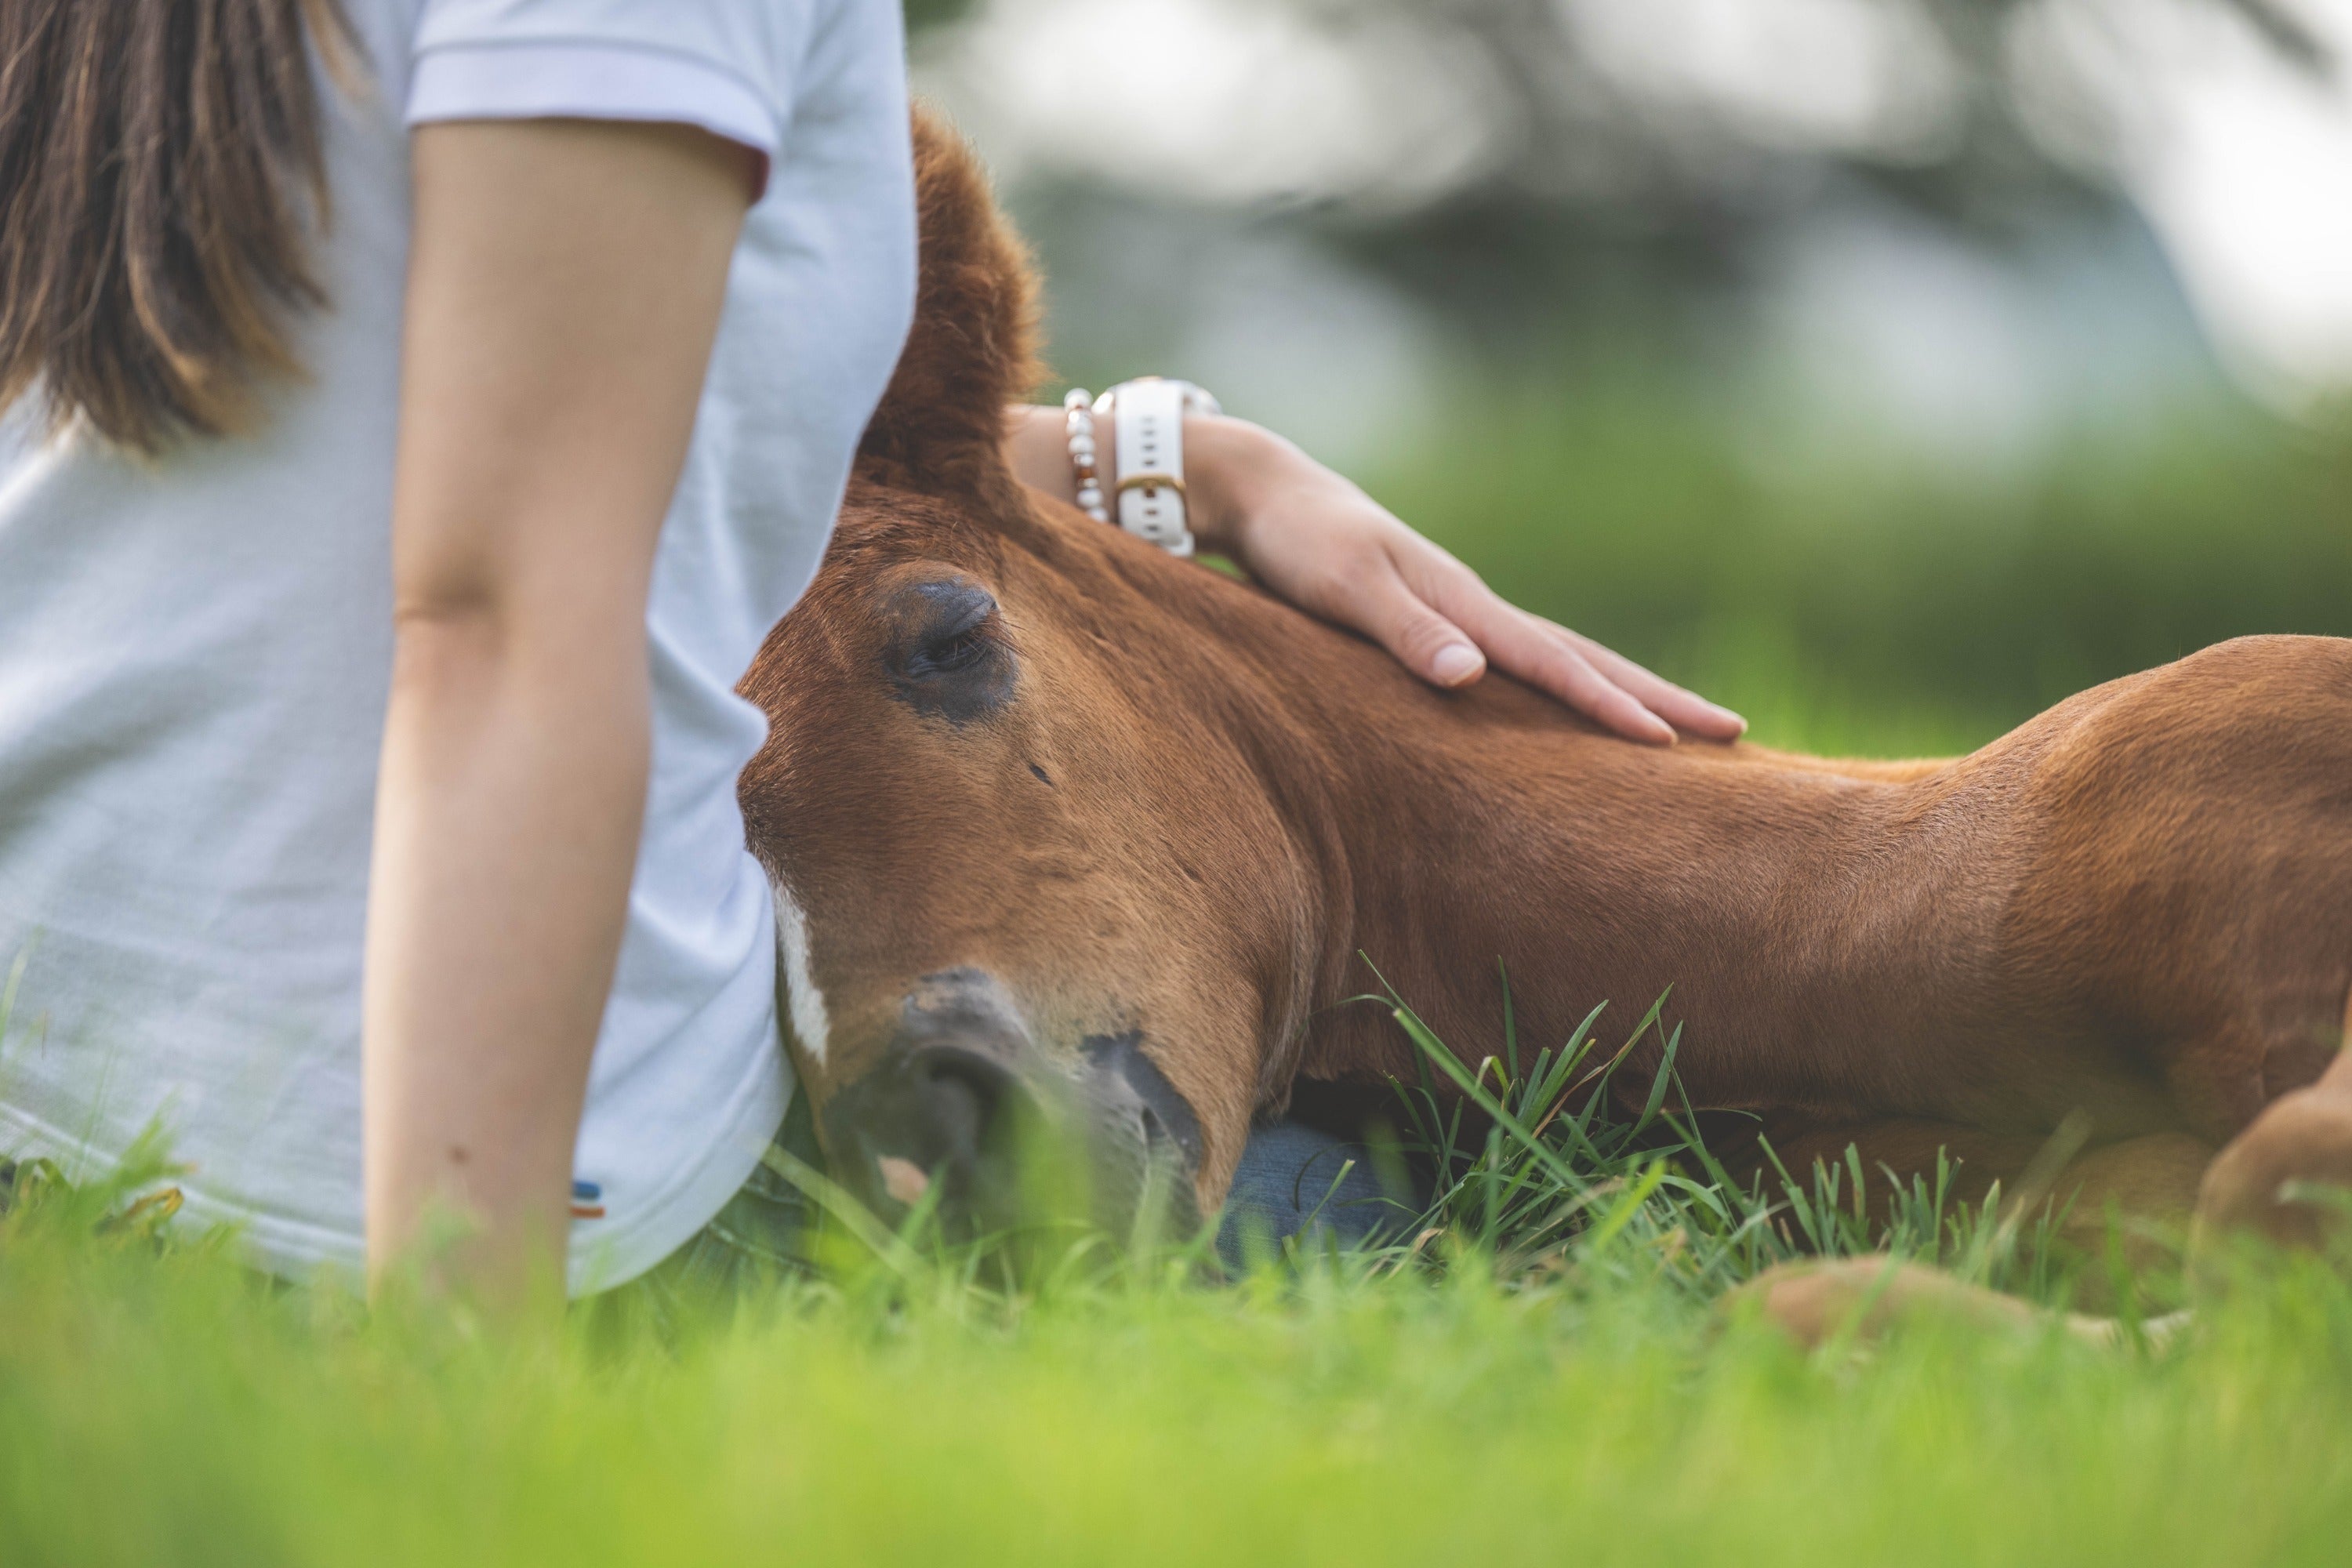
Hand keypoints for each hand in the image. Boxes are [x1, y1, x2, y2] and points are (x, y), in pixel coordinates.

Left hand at [1187, 418, 1743, 745]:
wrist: (1271, 497)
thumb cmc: (1299, 544)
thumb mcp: (1342, 587)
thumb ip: (1402, 631)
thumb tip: (1471, 675)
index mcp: (1463, 603)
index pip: (1554, 662)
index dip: (1610, 705)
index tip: (1670, 742)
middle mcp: (1477, 609)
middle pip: (1586, 657)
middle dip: (1658, 697)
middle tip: (1736, 733)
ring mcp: (1465, 615)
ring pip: (1565, 657)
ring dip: (1626, 691)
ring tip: (1683, 729)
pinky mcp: (1442, 624)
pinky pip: (1529, 662)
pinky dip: (1571, 686)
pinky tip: (1584, 709)